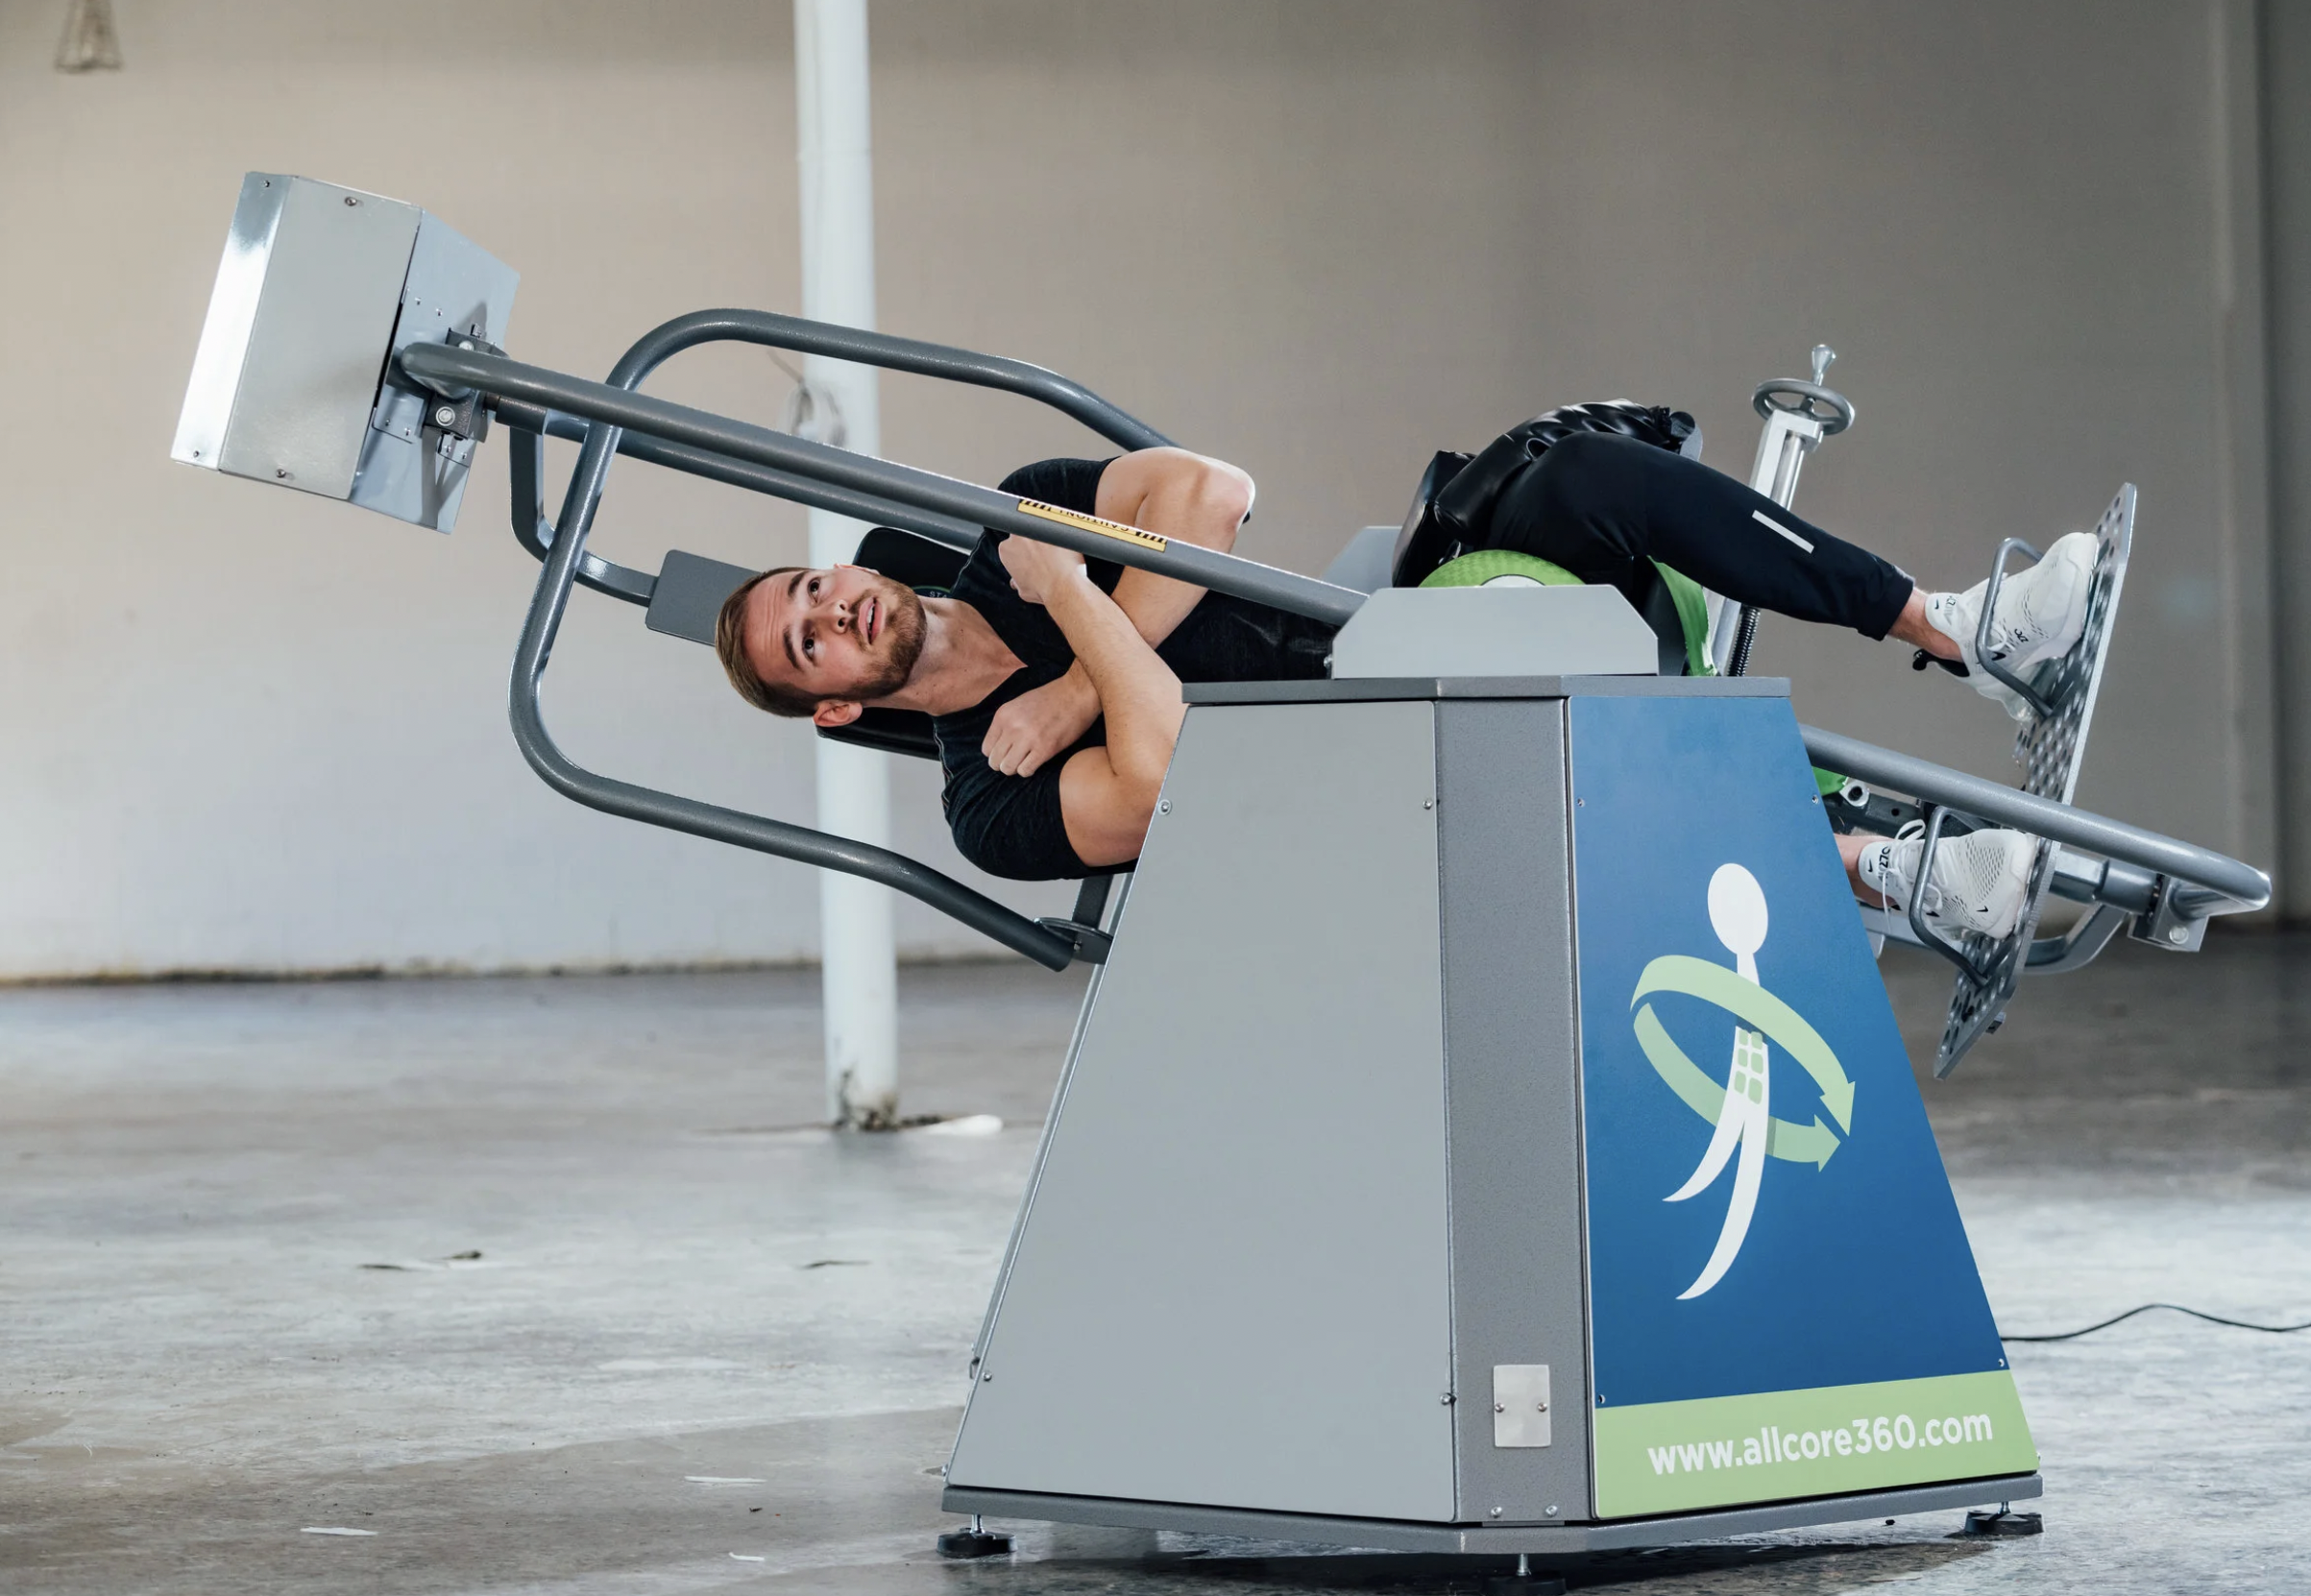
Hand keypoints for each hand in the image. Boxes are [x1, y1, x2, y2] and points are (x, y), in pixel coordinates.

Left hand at [982, 671, 1100, 777]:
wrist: (1076, 693)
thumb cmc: (1051, 699)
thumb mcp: (1019, 704)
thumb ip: (1007, 723)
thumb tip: (999, 746)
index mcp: (1003, 715)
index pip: (986, 748)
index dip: (997, 754)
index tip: (1008, 752)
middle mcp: (1012, 727)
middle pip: (995, 761)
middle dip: (1004, 764)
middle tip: (1018, 759)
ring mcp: (1028, 738)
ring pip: (1007, 768)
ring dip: (1016, 768)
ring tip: (1027, 760)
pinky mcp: (1045, 749)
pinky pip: (1025, 771)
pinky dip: (1029, 770)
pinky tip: (1037, 761)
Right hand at [998, 535, 1086, 605]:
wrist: (1062, 586)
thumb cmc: (1044, 589)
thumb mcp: (1023, 590)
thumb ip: (1018, 581)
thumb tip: (1018, 581)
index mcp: (1007, 550)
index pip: (1011, 545)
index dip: (1021, 552)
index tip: (1030, 558)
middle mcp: (1019, 536)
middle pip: (1024, 534)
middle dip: (1032, 543)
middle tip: (1043, 555)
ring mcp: (1037, 529)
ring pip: (1040, 529)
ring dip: (1046, 538)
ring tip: (1056, 553)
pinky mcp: (1055, 527)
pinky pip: (1058, 527)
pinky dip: (1061, 536)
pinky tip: (1066, 548)